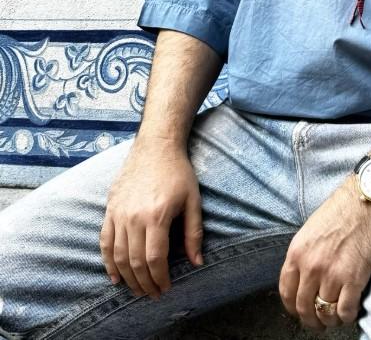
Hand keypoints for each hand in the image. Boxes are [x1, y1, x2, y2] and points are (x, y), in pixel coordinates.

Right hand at [100, 137, 203, 299]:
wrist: (156, 145)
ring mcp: (118, 213)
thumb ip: (193, 233)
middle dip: (144, 283)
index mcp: (156, 216)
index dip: (160, 278)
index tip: (166, 288)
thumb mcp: (193, 200)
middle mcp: (133, 217)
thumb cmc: (178, 172)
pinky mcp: (110, 208)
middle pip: (134, 262)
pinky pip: (104, 241)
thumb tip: (197, 262)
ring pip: (117, 255)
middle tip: (153, 294)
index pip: (154, 259)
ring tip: (137, 289)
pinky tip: (115, 276)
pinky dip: (108, 262)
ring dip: (127, 277)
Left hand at [279, 176, 370, 331]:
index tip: (300, 310)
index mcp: (297, 252)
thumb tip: (303, 280)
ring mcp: (332, 274)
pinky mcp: (354, 278)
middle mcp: (311, 266)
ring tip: (336, 316)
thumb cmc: (341, 210)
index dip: (293, 307)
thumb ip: (303, 255)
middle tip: (319, 319)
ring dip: (330, 320)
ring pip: (325, 313)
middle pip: (304, 307)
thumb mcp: (310, 230)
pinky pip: (345, 311)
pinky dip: (347, 316)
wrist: (367, 199)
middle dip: (311, 318)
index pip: (286, 292)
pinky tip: (351, 310)